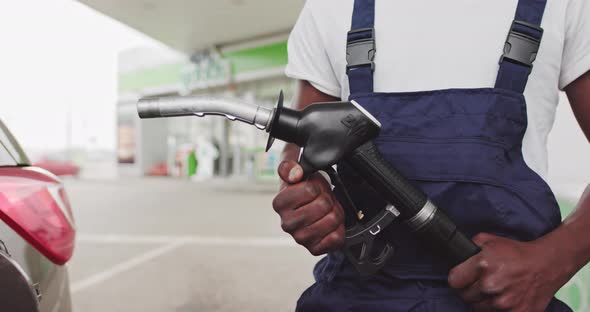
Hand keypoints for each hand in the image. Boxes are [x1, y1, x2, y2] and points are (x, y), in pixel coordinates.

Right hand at [272, 160, 344, 254]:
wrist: (310, 206)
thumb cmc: (303, 187)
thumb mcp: (295, 169)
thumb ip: (289, 165)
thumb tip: (295, 174)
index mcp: (279, 203)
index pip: (311, 189)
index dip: (317, 185)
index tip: (312, 188)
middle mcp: (286, 224)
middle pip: (323, 205)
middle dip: (328, 198)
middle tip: (321, 198)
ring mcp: (300, 238)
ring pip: (333, 220)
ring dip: (335, 211)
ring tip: (326, 210)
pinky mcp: (313, 249)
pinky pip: (336, 238)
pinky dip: (339, 228)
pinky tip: (329, 223)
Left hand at [448, 233, 568, 311]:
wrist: (546, 264)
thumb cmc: (516, 252)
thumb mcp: (490, 241)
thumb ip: (470, 247)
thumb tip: (456, 253)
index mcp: (482, 265)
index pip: (454, 281)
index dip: (458, 278)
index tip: (462, 278)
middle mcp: (491, 285)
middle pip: (466, 296)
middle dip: (471, 290)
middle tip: (481, 284)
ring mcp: (504, 302)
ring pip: (478, 308)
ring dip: (483, 301)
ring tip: (493, 291)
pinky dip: (497, 309)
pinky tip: (503, 299)